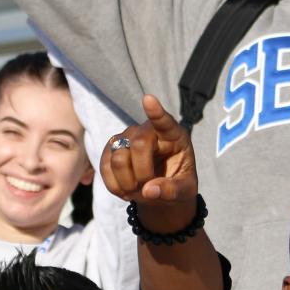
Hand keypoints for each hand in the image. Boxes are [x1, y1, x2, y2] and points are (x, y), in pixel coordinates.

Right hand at [100, 94, 197, 232]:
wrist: (159, 187)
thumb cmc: (178, 183)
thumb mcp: (185, 190)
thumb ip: (173, 190)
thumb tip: (148, 191)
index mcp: (173, 135)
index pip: (164, 121)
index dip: (155, 112)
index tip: (148, 99)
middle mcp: (148, 130)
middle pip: (139, 145)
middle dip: (143, 173)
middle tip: (149, 189)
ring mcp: (127, 136)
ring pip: (119, 157)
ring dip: (127, 183)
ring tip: (137, 191)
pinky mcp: (111, 148)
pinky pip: (105, 166)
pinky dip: (114, 185)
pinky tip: (125, 191)